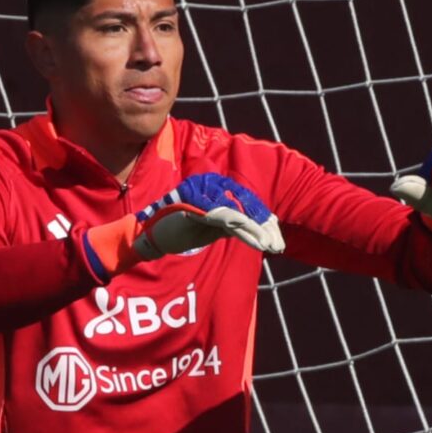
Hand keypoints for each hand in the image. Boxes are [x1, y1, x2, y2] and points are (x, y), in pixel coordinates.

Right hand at [134, 173, 285, 258]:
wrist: (153, 236)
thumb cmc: (181, 232)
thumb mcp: (212, 228)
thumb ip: (232, 224)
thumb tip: (258, 226)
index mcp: (215, 189)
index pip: (245, 203)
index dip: (262, 221)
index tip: (276, 237)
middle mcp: (212, 186)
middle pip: (246, 206)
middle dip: (264, 227)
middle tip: (277, 245)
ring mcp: (205, 195)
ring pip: (240, 213)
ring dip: (258, 231)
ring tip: (270, 246)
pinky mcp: (200, 208)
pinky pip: (228, 220)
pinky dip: (245, 231)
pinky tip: (258, 243)